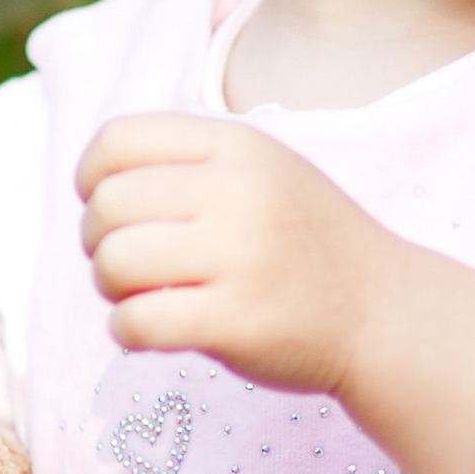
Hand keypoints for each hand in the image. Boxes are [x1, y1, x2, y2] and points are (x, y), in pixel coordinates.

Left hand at [77, 114, 474, 473]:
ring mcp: (240, 257)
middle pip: (107, 205)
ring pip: (113, 262)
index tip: (112, 210)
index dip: (92, 179)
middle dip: (97, 240)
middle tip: (128, 265)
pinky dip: (126, 331)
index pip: (116, 141)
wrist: (383, 313)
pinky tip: (150, 332)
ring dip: (110, 288)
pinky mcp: (236, 322)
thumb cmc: (305, 244)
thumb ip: (189, 163)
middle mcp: (239, 192)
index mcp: (238, 146)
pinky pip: (135, 321)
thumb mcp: (262, 171)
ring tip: (140, 297)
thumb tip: (91, 182)